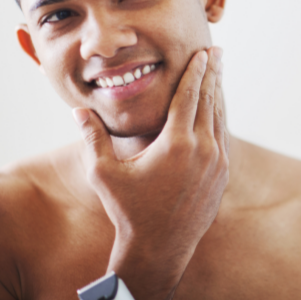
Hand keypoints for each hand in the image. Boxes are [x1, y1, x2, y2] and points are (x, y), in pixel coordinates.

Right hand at [72, 47, 227, 299]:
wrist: (159, 247)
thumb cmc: (129, 210)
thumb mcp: (104, 174)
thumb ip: (92, 138)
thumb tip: (77, 111)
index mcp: (178, 144)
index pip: (190, 96)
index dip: (196, 72)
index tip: (202, 52)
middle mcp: (204, 149)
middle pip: (211, 101)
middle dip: (213, 74)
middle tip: (216, 52)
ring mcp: (218, 162)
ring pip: (220, 118)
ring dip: (218, 94)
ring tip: (218, 73)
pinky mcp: (223, 174)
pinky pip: (223, 137)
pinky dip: (220, 117)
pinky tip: (217, 109)